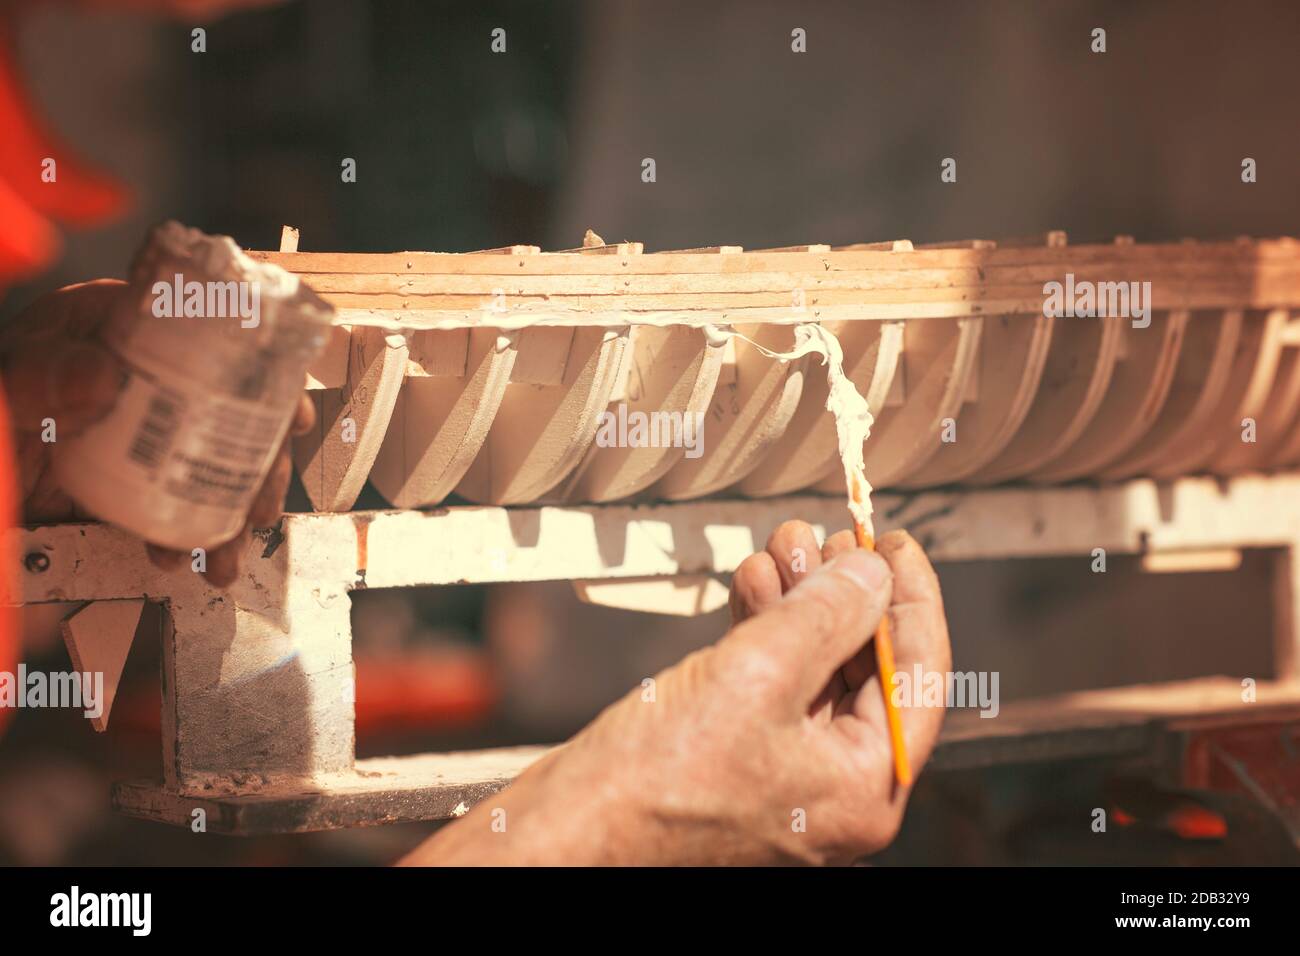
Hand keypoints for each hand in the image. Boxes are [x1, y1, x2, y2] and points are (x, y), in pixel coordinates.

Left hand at [0, 279, 313, 586]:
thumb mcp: (3, 387)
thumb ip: (38, 378)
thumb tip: (105, 376)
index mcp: (116, 329)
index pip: (211, 338)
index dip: (267, 373)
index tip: (292, 414)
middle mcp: (141, 378)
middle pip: (231, 410)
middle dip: (259, 464)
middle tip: (261, 505)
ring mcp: (138, 432)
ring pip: (213, 462)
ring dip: (232, 511)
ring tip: (225, 557)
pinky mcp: (127, 479)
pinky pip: (175, 502)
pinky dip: (192, 533)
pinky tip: (187, 561)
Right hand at [403, 521, 951, 865]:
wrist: (568, 830)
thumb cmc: (656, 778)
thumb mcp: (758, 674)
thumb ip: (826, 615)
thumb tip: (871, 574)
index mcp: (863, 788)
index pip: (918, 678)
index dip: (912, 599)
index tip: (894, 542)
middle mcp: (833, 789)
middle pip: (863, 669)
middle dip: (841, 592)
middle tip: (822, 535)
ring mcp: (783, 775)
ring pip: (813, 669)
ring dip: (798, 602)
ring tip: (778, 546)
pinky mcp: (737, 759)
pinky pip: (770, 685)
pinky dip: (763, 631)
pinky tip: (749, 584)